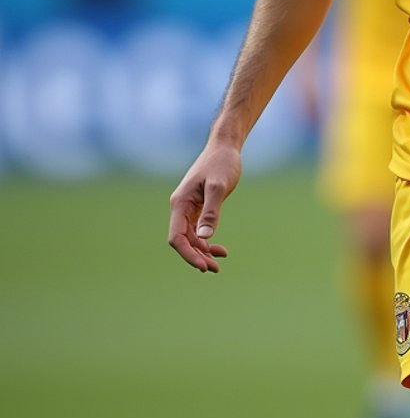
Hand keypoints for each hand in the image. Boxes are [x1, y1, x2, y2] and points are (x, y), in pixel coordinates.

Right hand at [167, 142, 240, 271]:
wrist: (225, 148)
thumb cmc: (222, 164)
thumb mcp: (219, 187)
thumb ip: (212, 211)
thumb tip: (205, 237)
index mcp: (180, 203)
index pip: (176, 237)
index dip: (188, 254)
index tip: (204, 266)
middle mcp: (180, 208)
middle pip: (182, 241)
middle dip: (196, 257)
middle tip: (215, 269)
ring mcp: (188, 208)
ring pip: (190, 238)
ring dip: (202, 252)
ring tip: (218, 264)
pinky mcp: (198, 208)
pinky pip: (198, 231)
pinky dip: (207, 242)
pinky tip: (220, 250)